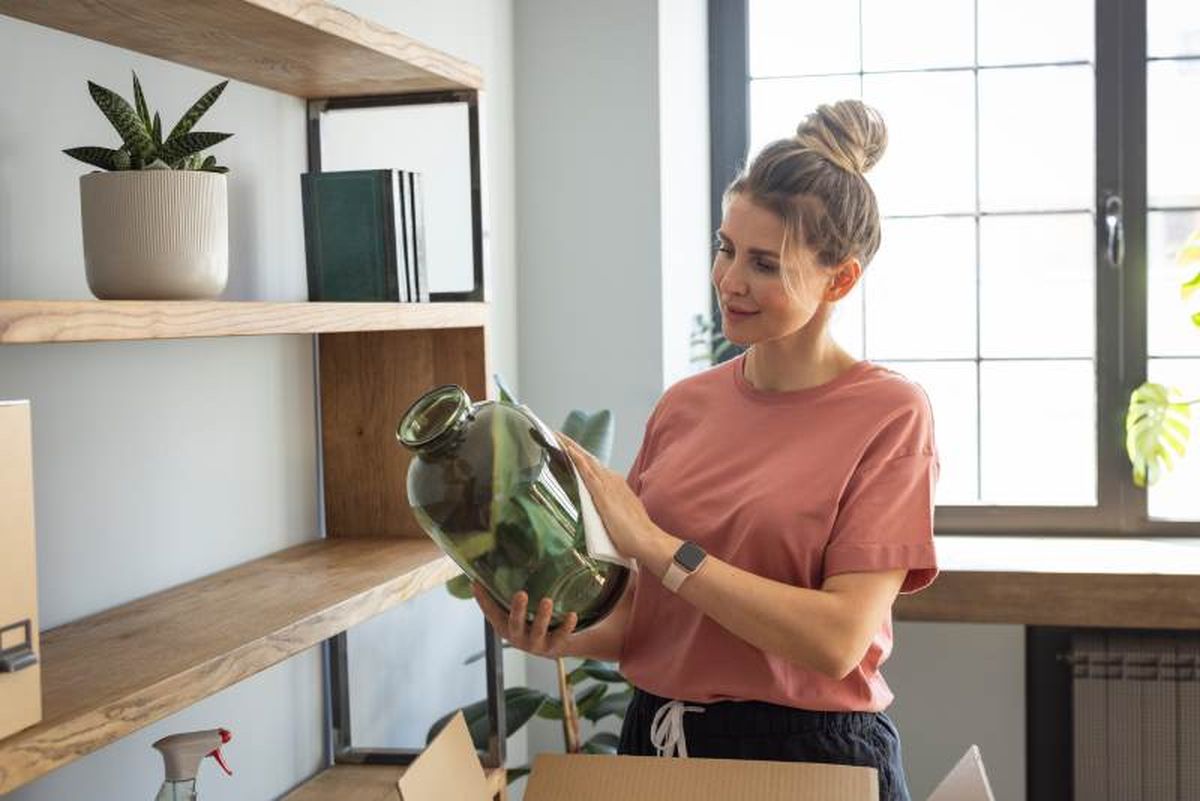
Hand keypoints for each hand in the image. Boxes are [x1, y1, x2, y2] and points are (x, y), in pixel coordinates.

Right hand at [472, 583, 578, 657]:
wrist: (554, 645)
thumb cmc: (530, 621)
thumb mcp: (518, 610)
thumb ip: (506, 593)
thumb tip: (490, 567)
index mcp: (505, 627)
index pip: (491, 612)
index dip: (482, 599)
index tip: (476, 582)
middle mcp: (517, 637)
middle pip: (514, 624)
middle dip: (517, 610)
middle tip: (521, 594)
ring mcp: (535, 644)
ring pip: (538, 631)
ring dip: (542, 617)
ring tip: (547, 601)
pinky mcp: (554, 646)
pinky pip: (560, 637)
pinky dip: (566, 627)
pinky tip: (571, 615)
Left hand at [558, 433, 666, 564]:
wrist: (646, 540)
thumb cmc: (634, 535)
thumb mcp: (620, 518)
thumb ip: (610, 511)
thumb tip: (601, 514)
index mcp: (616, 487)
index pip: (594, 468)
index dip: (581, 458)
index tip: (568, 449)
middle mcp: (612, 481)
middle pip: (589, 460)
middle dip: (573, 447)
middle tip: (558, 435)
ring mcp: (608, 486)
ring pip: (586, 461)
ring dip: (572, 448)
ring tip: (557, 437)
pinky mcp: (602, 494)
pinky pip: (587, 472)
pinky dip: (577, 459)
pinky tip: (568, 450)